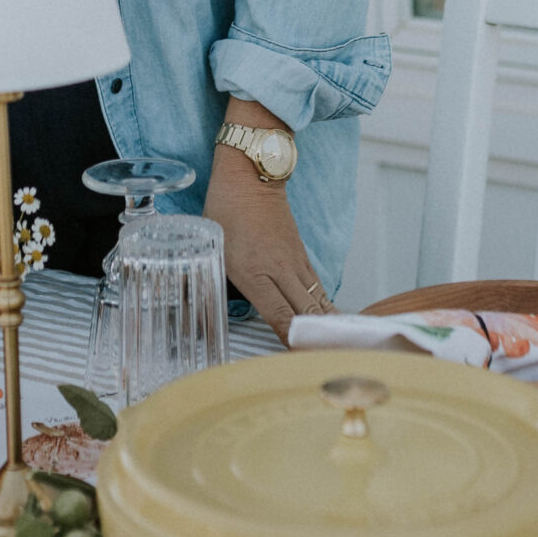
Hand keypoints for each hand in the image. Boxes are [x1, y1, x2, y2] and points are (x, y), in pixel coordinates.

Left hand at [203, 142, 331, 343]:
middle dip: (318, 339)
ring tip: (340, 349)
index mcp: (255, 272)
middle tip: (327, 362)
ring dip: (328, 325)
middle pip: (307, 312)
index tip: (299, 360)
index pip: (279, 316)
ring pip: (318, 300)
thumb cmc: (226, 210)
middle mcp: (280, 269)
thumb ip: (206, 285)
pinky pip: (318, 286)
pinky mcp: (302, 254)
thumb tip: (196, 313)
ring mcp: (295, 261)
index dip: (291, 341)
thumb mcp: (211, 249)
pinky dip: (326, 306)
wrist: (251, 174)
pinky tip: (331, 319)